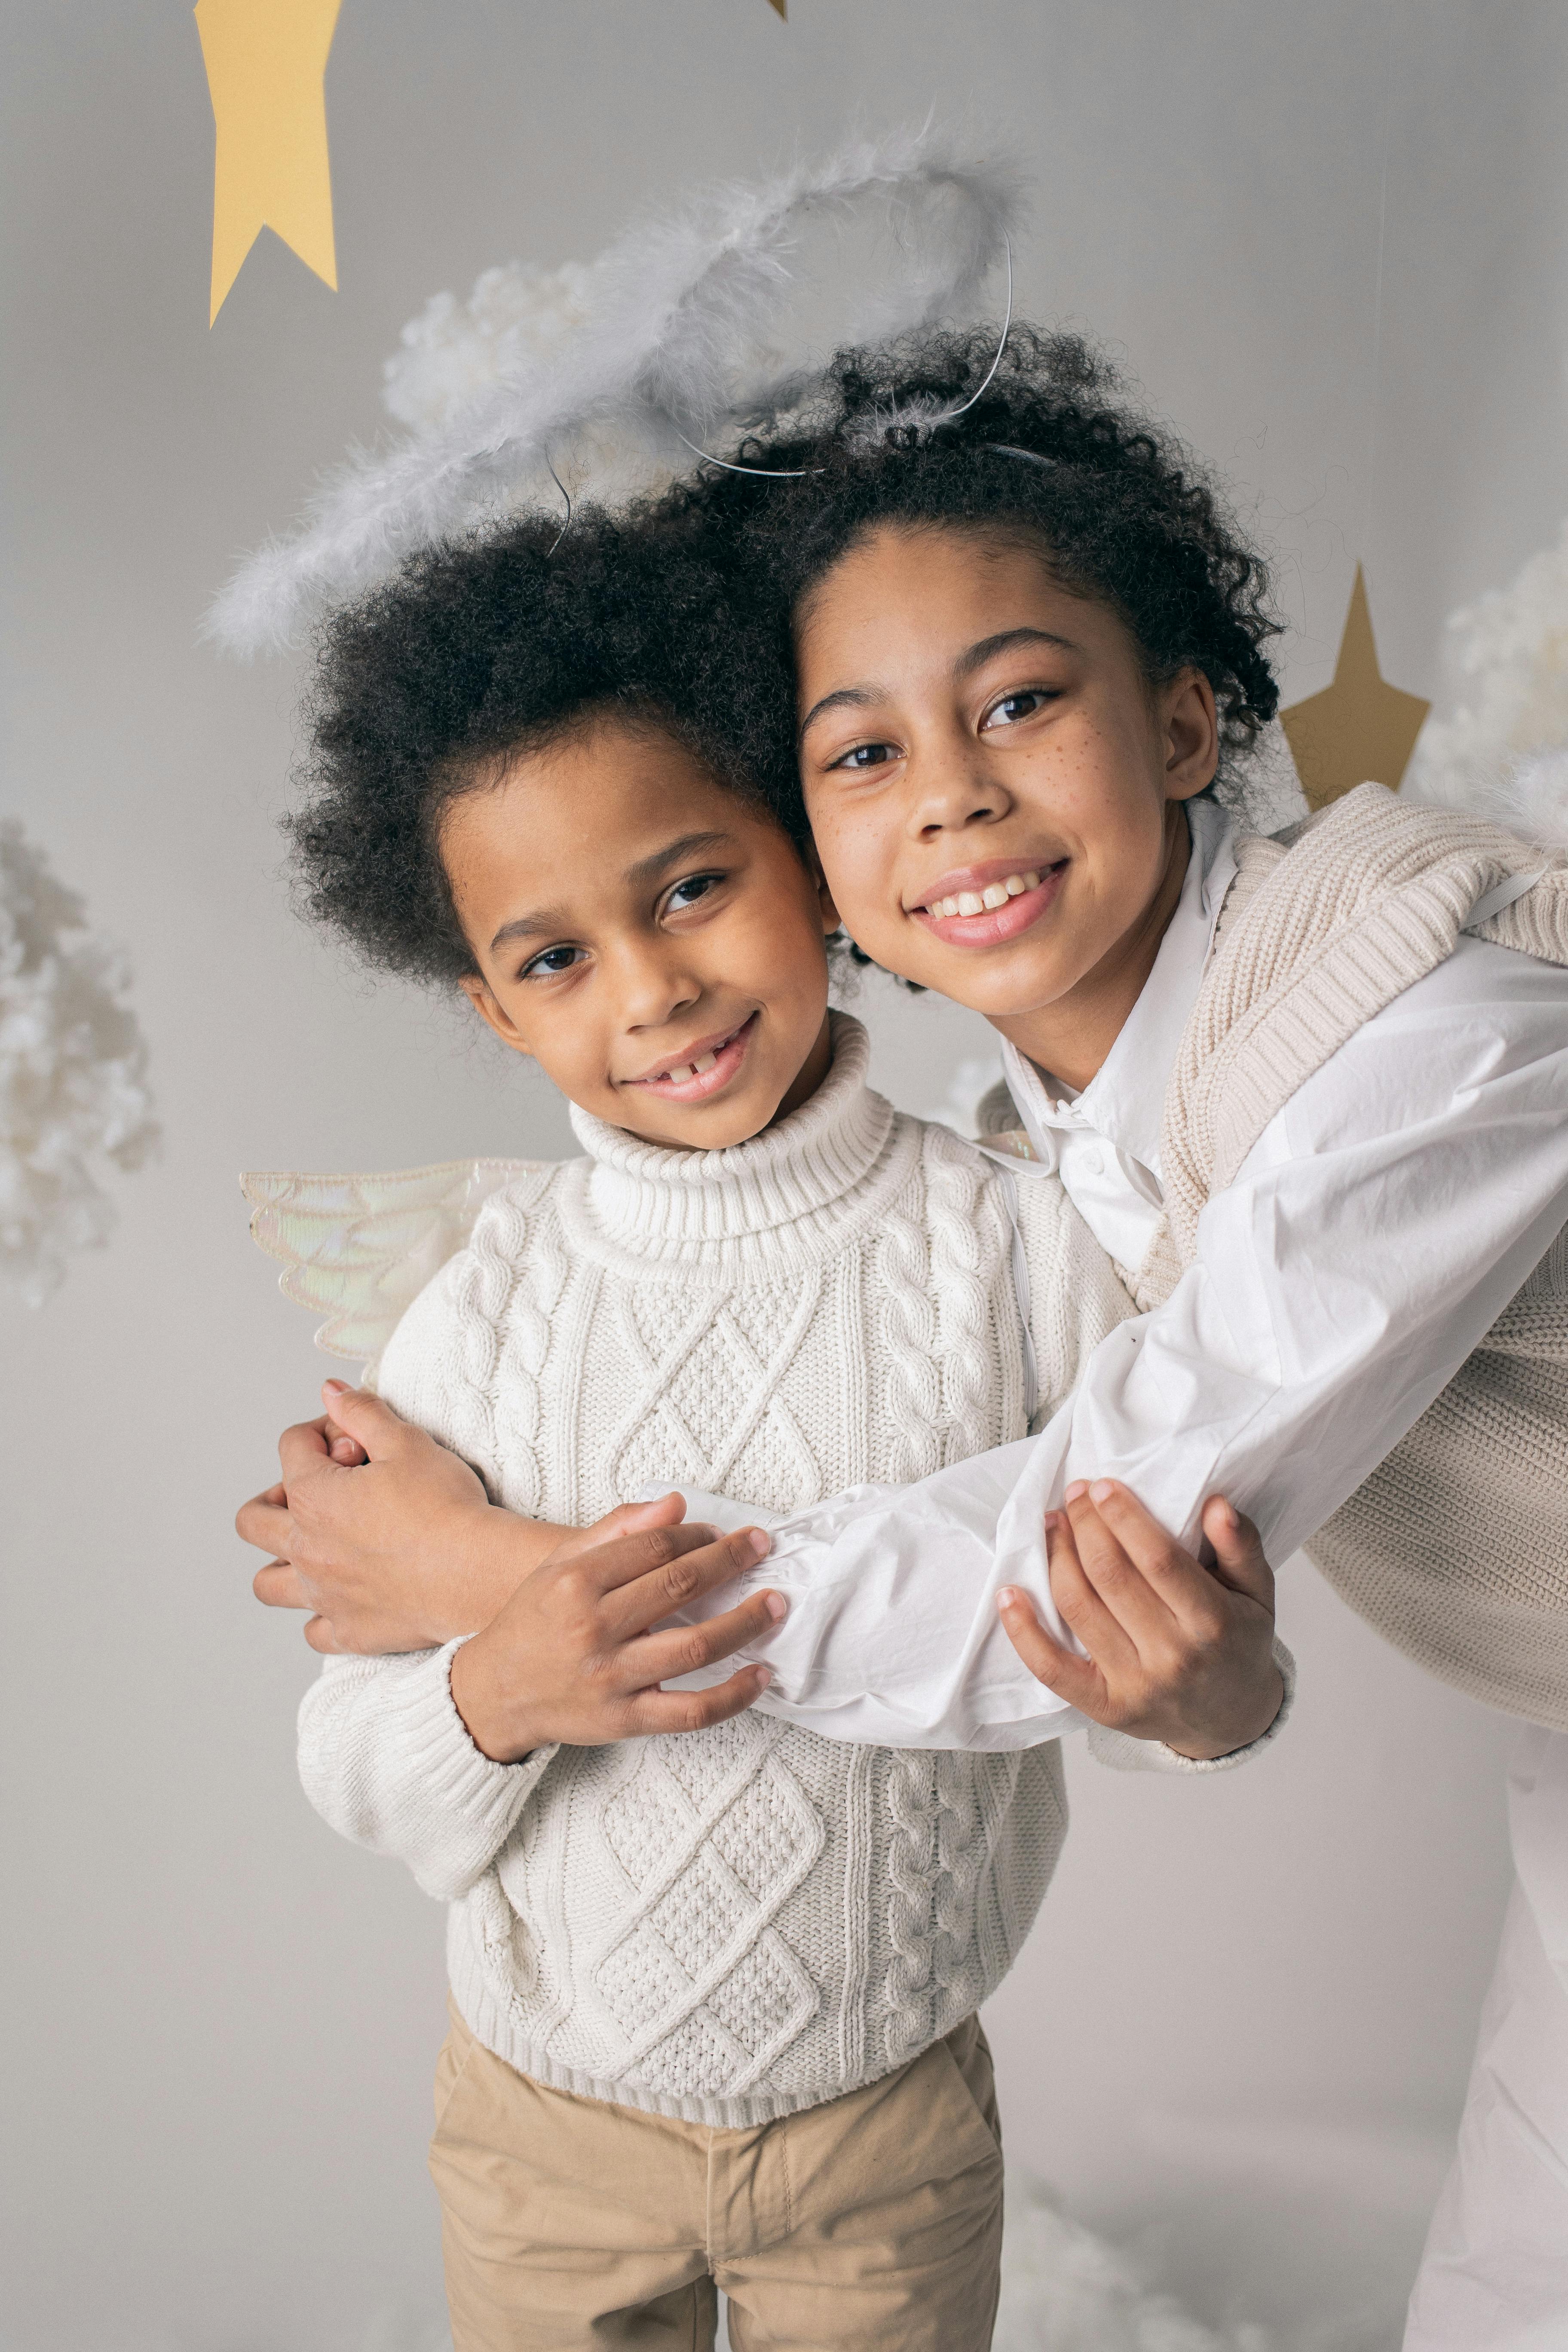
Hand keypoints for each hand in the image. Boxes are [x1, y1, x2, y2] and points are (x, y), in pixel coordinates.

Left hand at [238, 1382, 567, 1652]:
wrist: (477, 1573)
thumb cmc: (445, 1507)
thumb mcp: (407, 1442)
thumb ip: (362, 1413)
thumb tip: (330, 1392)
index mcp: (313, 1496)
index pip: (291, 1447)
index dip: (322, 1431)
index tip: (357, 1438)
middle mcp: (305, 1548)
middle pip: (253, 1519)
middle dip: (275, 1496)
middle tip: (317, 1491)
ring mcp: (322, 1594)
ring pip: (267, 1583)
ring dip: (280, 1562)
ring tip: (315, 1548)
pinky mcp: (349, 1630)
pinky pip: (313, 1628)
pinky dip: (321, 1612)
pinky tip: (347, 1595)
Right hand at [449, 1518, 785, 1760]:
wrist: (492, 1693)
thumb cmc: (533, 1623)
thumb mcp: (560, 1564)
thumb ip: (616, 1530)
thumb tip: (674, 1504)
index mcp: (575, 1582)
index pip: (654, 1547)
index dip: (696, 1535)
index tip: (721, 1533)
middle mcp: (593, 1628)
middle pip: (680, 1587)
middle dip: (730, 1562)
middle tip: (762, 1548)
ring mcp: (610, 1677)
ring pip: (695, 1646)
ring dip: (745, 1623)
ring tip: (776, 1605)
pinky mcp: (624, 1720)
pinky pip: (690, 1711)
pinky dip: (732, 1695)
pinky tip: (760, 1675)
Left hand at [997, 1483, 1283, 1759]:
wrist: (1231, 1720)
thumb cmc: (1239, 1643)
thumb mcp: (1258, 1592)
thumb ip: (1241, 1546)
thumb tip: (1216, 1505)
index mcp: (1213, 1622)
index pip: (1157, 1559)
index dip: (1122, 1517)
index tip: (1101, 1486)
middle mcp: (1173, 1656)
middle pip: (1111, 1576)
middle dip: (1085, 1525)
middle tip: (1074, 1495)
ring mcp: (1135, 1685)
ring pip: (1078, 1607)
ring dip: (1056, 1557)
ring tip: (1053, 1524)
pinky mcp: (1104, 1707)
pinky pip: (1051, 1668)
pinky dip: (1023, 1630)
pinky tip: (1009, 1593)